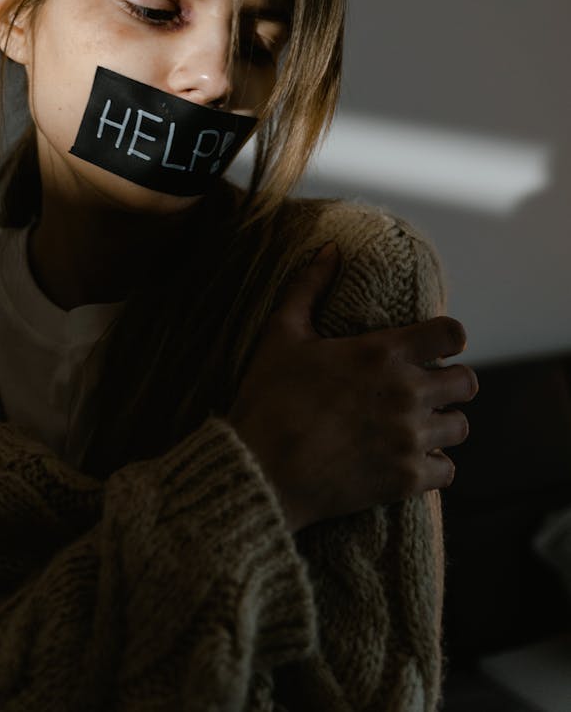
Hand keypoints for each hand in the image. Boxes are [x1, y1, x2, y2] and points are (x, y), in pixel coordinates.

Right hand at [228, 244, 476, 532]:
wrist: (260, 470)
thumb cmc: (268, 396)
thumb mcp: (281, 332)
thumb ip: (309, 286)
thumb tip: (331, 249)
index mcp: (383, 353)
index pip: (453, 334)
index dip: (448, 338)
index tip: (436, 346)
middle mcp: (407, 393)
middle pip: (468, 384)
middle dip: (451, 383)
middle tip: (426, 389)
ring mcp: (410, 439)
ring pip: (460, 428)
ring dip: (442, 424)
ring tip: (418, 425)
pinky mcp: (406, 479)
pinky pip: (448, 471)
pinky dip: (434, 466)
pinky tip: (410, 459)